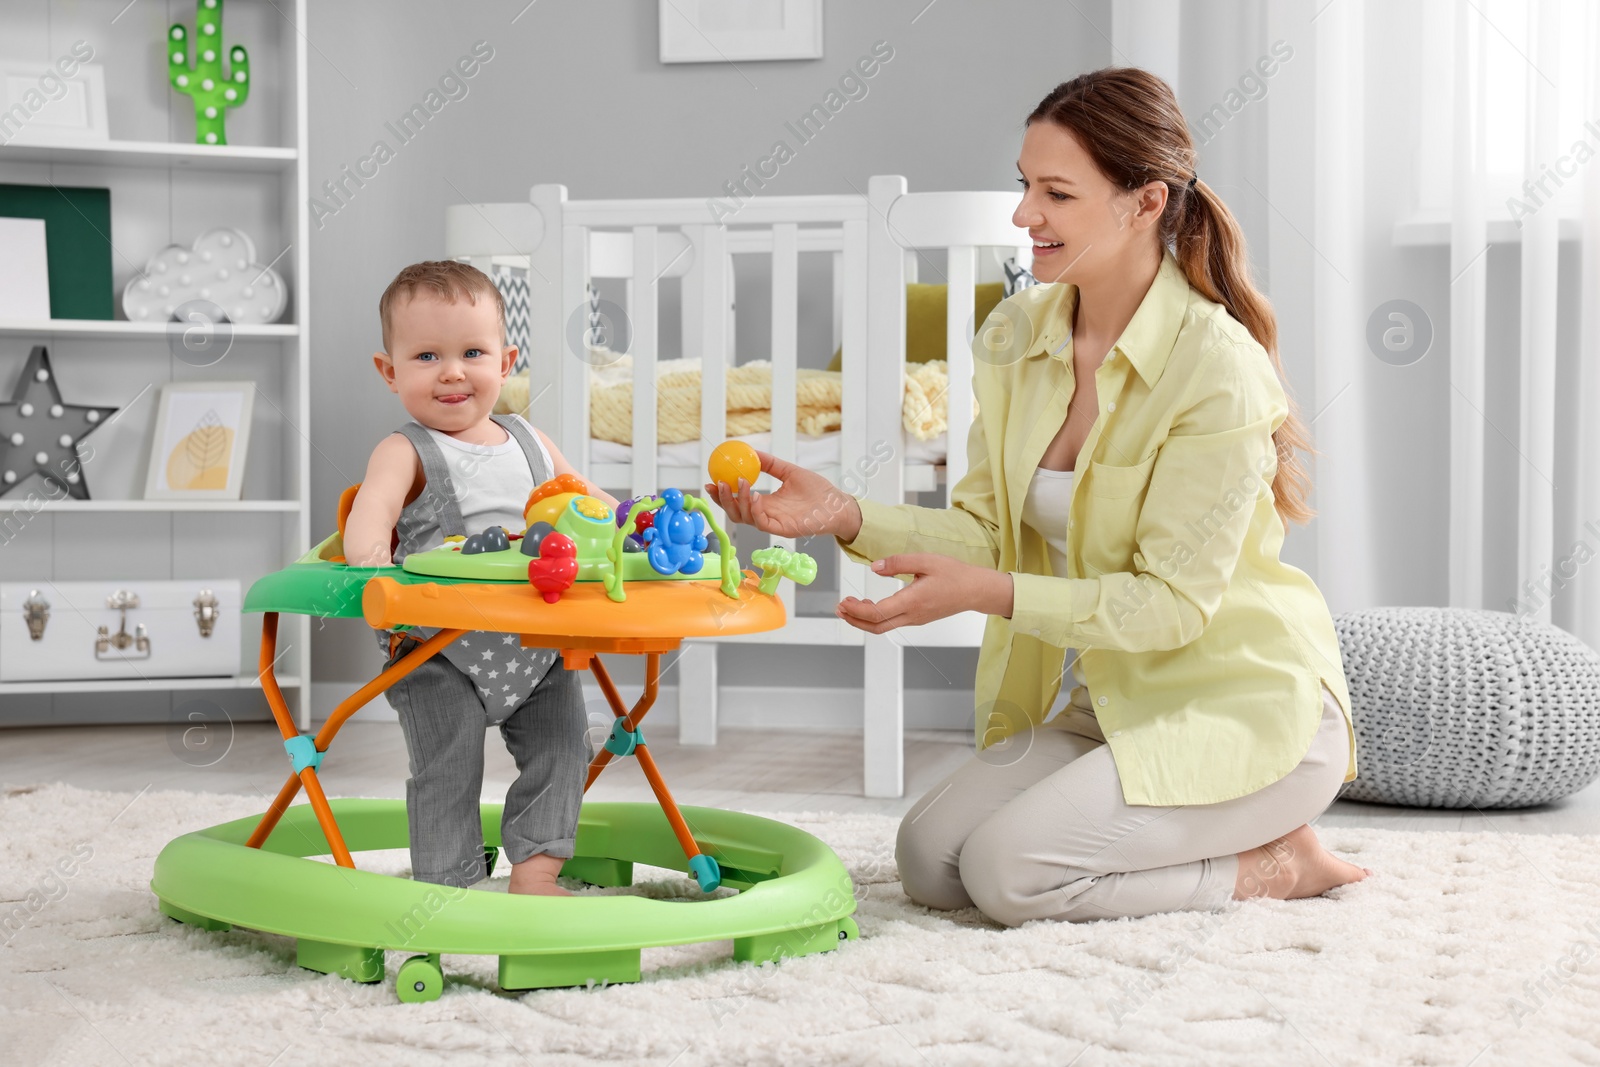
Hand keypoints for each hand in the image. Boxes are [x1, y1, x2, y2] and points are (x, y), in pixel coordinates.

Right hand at [704, 449, 862, 539]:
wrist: (837, 504)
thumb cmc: (817, 490)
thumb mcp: (790, 471)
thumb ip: (771, 464)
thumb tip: (751, 451)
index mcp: (765, 503)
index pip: (737, 501)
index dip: (721, 493)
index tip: (712, 479)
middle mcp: (765, 514)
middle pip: (735, 512)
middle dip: (722, 500)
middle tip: (717, 483)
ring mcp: (773, 523)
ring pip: (745, 518)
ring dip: (738, 500)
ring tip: (741, 483)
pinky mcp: (783, 530)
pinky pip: (762, 523)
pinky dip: (755, 510)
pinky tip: (755, 496)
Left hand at [836, 554, 1013, 633]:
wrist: (976, 590)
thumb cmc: (954, 574)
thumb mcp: (926, 560)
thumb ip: (898, 563)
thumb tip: (875, 567)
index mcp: (912, 601)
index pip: (876, 614)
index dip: (855, 611)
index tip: (843, 602)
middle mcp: (912, 615)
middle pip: (875, 627)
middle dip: (853, 620)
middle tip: (839, 607)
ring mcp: (915, 619)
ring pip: (883, 627)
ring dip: (863, 620)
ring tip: (849, 606)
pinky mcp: (918, 618)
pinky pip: (892, 622)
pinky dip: (875, 617)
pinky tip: (869, 606)